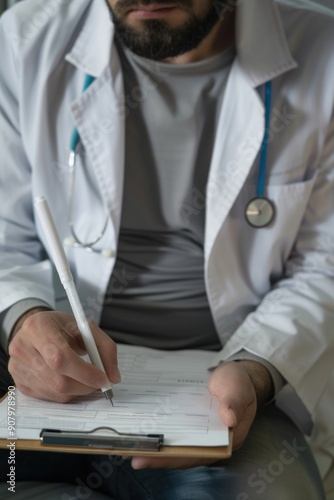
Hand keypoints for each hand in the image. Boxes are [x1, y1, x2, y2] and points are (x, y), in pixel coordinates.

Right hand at [8, 310, 119, 402]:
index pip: (60, 357)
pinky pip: (48, 397)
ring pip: (55, 392)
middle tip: (99, 382)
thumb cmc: (61, 327)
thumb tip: (113, 376)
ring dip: (77, 390)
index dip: (84, 372)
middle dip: (84, 385)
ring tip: (84, 377)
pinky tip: (69, 379)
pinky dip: (65, 393)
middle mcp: (22, 347)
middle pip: (58, 379)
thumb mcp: (85, 326)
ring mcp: (18, 366)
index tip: (102, 377)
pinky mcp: (19, 381)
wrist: (37, 329)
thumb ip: (104, 347)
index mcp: (37, 327)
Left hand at [130, 360, 272, 469]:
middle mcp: (215, 443)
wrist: (236, 375)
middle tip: (136, 457)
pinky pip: (178, 435)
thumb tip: (230, 419)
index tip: (157, 456)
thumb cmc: (238, 383)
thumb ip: (234, 402)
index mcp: (229, 439)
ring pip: (180, 447)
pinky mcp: (194, 427)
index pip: (202, 453)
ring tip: (134, 449)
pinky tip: (147, 434)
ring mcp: (203, 436)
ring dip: (159, 449)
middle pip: (186, 455)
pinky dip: (163, 436)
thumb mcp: (237, 388)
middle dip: (161, 457)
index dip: (180, 457)